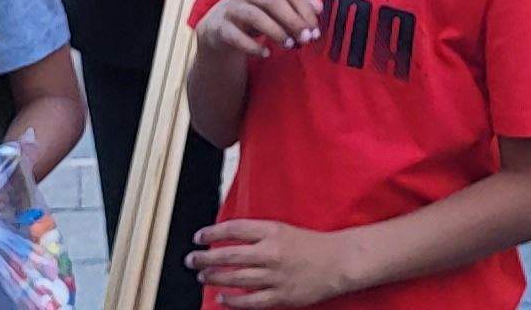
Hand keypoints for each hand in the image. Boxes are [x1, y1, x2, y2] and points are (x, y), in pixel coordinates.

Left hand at [190, 220, 360, 308]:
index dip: (212, 233)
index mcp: (272, 231)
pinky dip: (233, 300)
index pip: (233, 229)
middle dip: (205, 258)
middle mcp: (272, 253)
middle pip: (229, 255)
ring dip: (214, 277)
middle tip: (191, 260)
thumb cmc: (311, 244)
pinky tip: (221, 298)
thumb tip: (226, 239)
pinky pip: (250, 301)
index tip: (199, 237)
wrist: (339, 261)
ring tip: (202, 276)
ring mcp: (276, 276)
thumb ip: (256, 233)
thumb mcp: (282, 229)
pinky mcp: (281, 296)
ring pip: (236, 279)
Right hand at [196, 0, 320, 59]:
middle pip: (272, 1)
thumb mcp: (278, 10)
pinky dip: (252, 46)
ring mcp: (230, 7)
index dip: (305, 11)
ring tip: (289, 46)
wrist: (219, 29)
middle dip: (292, 20)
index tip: (315, 30)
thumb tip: (319, 6)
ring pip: (254, 15)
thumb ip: (298, 7)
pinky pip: (235, 35)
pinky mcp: (219, 26)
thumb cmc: (255, 15)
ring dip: (275, 31)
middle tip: (306, 39)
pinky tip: (266, 54)